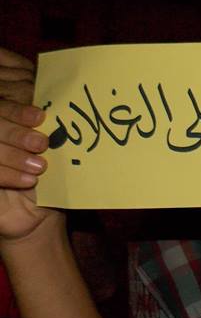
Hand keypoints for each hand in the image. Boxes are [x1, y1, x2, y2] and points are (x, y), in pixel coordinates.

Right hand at [0, 48, 57, 244]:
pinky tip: (28, 181)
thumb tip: (77, 104)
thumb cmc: (48, 176)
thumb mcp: (52, 150)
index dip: (17, 111)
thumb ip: (53, 130)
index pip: (3, 108)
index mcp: (7, 123)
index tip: (40, 117)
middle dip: (15, 134)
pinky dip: (7, 174)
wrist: (36, 213)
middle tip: (41, 143)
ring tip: (40, 167)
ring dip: (13, 156)